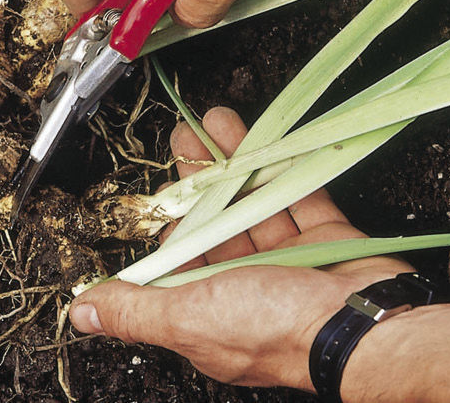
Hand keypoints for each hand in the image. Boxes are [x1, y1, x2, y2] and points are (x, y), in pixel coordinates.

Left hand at [69, 107, 411, 390]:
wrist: (368, 326)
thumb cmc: (277, 328)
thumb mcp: (187, 318)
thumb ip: (133, 310)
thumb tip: (81, 310)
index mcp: (210, 312)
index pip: (178, 260)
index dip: (169, 224)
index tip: (162, 190)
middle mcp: (248, 288)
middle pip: (216, 223)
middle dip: (198, 179)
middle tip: (185, 136)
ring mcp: (290, 262)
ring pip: (252, 202)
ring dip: (233, 161)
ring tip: (214, 121)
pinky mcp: (326, 239)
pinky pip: (296, 194)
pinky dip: (278, 165)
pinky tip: (259, 137)